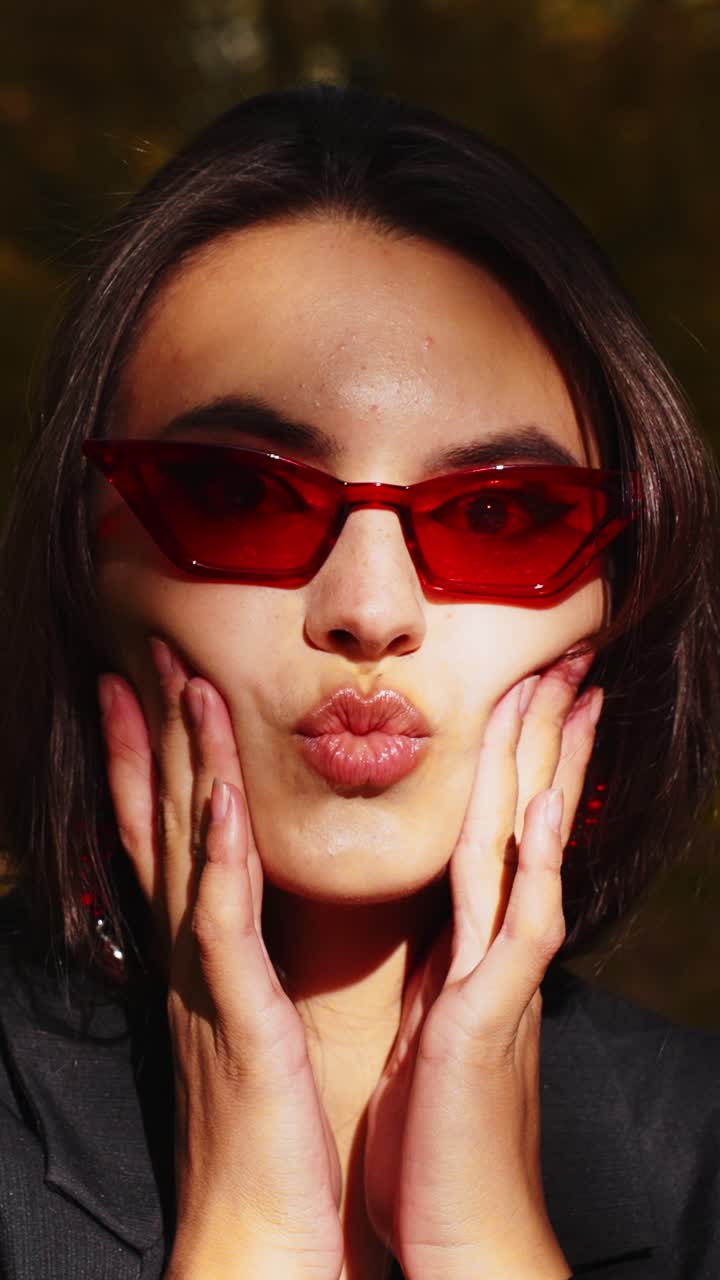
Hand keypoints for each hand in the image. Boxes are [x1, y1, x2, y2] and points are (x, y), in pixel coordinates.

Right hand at [98, 639, 343, 1279]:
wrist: (258, 1234)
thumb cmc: (269, 1134)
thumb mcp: (254, 1029)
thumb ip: (247, 966)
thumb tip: (250, 917)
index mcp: (202, 959)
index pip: (170, 840)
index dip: (155, 765)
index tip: (150, 697)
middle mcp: (189, 956)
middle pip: (165, 825)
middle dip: (157, 738)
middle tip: (151, 658)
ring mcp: (205, 980)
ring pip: (189, 848)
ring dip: (185, 763)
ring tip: (182, 686)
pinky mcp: (234, 1012)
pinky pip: (222, 914)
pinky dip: (220, 847)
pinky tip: (222, 789)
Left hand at [364, 653, 601, 1279]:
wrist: (466, 1235)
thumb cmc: (438, 1142)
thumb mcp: (437, 1036)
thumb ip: (447, 976)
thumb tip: (445, 937)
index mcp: (474, 948)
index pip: (498, 828)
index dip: (513, 759)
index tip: (524, 694)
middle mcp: (498, 948)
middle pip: (522, 818)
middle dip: (543, 737)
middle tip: (565, 662)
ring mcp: (503, 976)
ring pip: (526, 848)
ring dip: (544, 769)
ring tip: (564, 693)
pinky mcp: (489, 1016)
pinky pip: (518, 924)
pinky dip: (531, 865)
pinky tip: (538, 809)